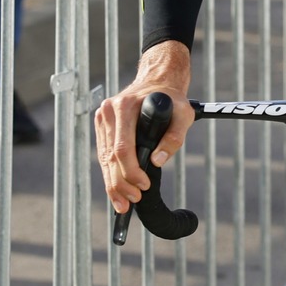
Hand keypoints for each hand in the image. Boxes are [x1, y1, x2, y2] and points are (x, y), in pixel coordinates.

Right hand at [94, 41, 194, 213]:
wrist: (157, 81)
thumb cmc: (172, 99)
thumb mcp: (183, 115)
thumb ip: (173, 137)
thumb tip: (157, 162)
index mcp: (124, 107)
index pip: (122, 147)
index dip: (131, 171)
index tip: (144, 186)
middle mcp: (108, 112)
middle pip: (110, 156)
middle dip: (121, 183)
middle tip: (133, 201)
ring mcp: (102, 118)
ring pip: (104, 158)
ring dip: (113, 184)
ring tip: (123, 204)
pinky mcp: (102, 126)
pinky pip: (104, 154)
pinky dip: (110, 174)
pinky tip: (116, 190)